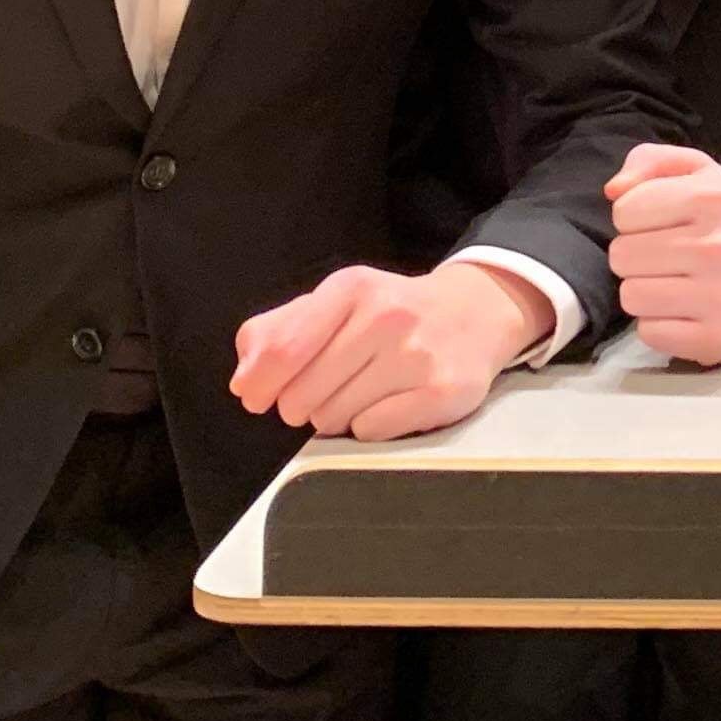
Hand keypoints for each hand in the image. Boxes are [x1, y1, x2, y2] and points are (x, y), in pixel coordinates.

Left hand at [229, 260, 546, 441]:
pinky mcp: (442, 392)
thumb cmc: (390, 314)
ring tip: (361, 393)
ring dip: (337, 417)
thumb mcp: (334, 302)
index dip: (260, 385)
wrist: (475, 313)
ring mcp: (417, 355)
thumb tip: (244, 379)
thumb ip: (277, 330)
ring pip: (334, 419)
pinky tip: (386, 404)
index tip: (257, 397)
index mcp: (351, 289)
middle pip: (302, 396)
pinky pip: (371, 432)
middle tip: (326, 390)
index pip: (282, 351)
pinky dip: (370, 428)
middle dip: (302, 403)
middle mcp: (386, 316)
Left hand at [605, 143, 720, 365]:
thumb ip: (649, 161)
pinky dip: (658, 322)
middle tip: (667, 254)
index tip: (662, 222)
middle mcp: (720, 247)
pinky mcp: (716, 339)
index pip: (624, 212)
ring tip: (673, 280)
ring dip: (644, 289)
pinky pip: (649, 332)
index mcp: (713, 198)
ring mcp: (720, 298)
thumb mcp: (697, 172)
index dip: (635, 216)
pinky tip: (683, 309)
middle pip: (621, 256)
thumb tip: (613, 191)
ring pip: (630, 296)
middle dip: (636, 254)